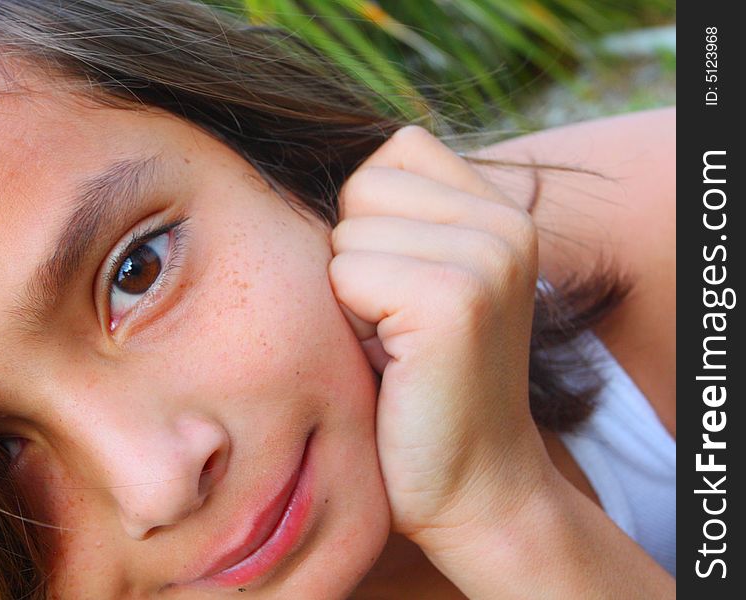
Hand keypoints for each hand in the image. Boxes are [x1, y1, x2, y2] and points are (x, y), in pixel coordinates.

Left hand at [329, 125, 550, 539]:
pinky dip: (350, 323)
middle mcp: (508, 222)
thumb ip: (397, 217)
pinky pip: (347, 272)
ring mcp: (489, 257)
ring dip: (350, 294)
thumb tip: (312, 155)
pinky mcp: (456, 299)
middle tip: (394, 324)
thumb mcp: (419, 280)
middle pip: (365, 184)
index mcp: (503, 212)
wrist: (473, 488)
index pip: (395, 151)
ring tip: (393, 344)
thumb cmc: (421, 387)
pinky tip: (392, 364)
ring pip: (348, 231)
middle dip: (356, 256)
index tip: (400, 290)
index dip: (371, 222)